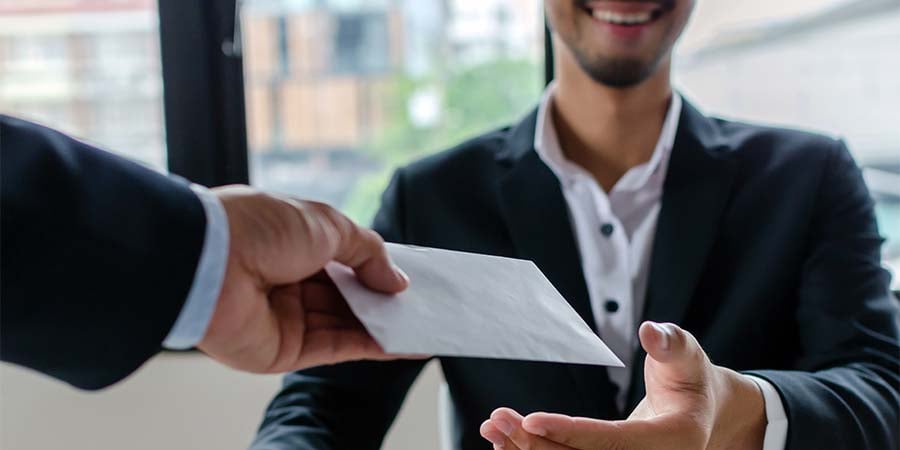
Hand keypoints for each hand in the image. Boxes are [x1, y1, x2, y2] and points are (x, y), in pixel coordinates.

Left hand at [196, 186, 408, 372]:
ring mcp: (285, 316)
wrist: (208, 262)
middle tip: (422, 302)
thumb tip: (397, 281)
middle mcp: (286, 279)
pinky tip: (404, 343)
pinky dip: (372, 346)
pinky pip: (336, 348)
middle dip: (382, 297)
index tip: (406, 275)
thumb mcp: (329, 224)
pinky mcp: (284, 350)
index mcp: (290, 241)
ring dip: (384, 324)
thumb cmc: (260, 228)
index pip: (341, 258)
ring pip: (345, 323)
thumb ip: (368, 253)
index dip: (374, 266)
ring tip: (424, 323)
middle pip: (345, 293)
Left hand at [481, 321, 766, 449]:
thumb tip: (650, 332)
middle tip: (497, 418)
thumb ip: (671, 345)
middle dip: (535, 443)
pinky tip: (505, 440)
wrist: (697, 410)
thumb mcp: (687, 355)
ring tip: (492, 426)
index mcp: (672, 441)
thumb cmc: (689, 377)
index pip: (613, 441)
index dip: (570, 432)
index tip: (531, 419)